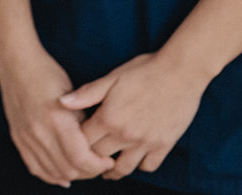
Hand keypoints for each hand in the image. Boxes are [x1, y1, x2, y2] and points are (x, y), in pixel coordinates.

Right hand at [0, 49, 111, 186]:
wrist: (16, 64)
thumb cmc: (47, 73)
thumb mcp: (74, 95)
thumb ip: (84, 123)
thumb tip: (96, 145)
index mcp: (57, 120)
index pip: (81, 158)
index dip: (98, 165)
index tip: (108, 160)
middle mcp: (39, 133)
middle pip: (69, 169)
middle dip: (89, 172)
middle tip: (99, 165)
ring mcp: (26, 138)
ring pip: (53, 172)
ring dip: (72, 175)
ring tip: (84, 168)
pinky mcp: (18, 139)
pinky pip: (35, 168)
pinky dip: (51, 175)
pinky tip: (63, 175)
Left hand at [61, 51, 208, 178]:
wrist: (180, 71)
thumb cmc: (144, 70)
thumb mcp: (112, 77)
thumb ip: (87, 93)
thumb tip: (61, 102)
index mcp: (108, 117)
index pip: (82, 142)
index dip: (76, 143)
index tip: (74, 142)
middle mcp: (125, 134)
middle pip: (100, 157)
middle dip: (91, 158)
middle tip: (87, 158)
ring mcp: (145, 142)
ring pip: (123, 168)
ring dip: (113, 170)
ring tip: (108, 167)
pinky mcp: (164, 145)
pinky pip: (148, 166)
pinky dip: (140, 165)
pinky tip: (134, 158)